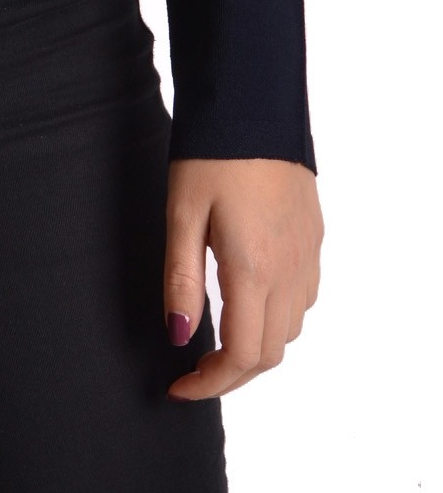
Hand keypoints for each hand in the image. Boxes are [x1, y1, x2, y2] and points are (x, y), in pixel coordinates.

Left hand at [163, 156, 322, 399]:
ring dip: (258, 347)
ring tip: (217, 340)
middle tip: (193, 371)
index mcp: (253, 269)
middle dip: (232, 374)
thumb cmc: (211, 156)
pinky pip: (304, 298)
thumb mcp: (181, 214)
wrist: (254, 104)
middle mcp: (289, 270)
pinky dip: (279, 317)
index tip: (178, 388)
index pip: (243, 356)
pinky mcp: (314, 238)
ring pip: (292, 329)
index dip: (210, 384)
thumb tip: (178, 336)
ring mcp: (307, 255)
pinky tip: (249, 300)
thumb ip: (180, 279)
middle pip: (271, 353)